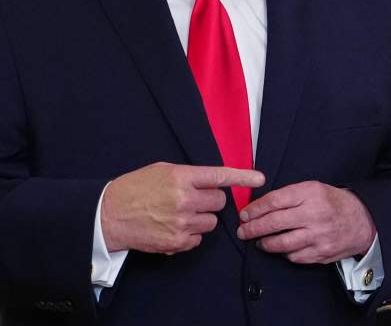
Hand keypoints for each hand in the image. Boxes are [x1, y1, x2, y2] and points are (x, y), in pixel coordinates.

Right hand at [101, 162, 264, 253]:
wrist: (108, 215)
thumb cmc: (135, 189)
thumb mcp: (162, 171)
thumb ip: (190, 176)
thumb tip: (216, 182)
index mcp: (181, 177)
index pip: (219, 176)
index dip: (242, 177)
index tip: (259, 178)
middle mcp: (184, 199)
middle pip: (219, 202)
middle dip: (210, 202)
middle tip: (192, 200)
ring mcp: (181, 222)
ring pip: (212, 222)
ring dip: (201, 219)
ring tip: (178, 215)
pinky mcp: (177, 242)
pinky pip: (199, 239)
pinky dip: (190, 235)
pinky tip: (172, 228)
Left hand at [236, 181, 375, 264]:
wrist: (363, 220)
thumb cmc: (333, 203)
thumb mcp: (314, 189)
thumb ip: (289, 196)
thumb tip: (258, 207)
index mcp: (311, 193)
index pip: (275, 201)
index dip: (255, 209)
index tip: (245, 214)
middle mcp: (315, 214)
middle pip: (274, 223)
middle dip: (253, 229)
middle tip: (243, 231)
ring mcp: (318, 236)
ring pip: (281, 244)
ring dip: (265, 243)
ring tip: (259, 241)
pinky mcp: (321, 253)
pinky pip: (293, 256)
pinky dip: (284, 253)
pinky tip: (282, 248)